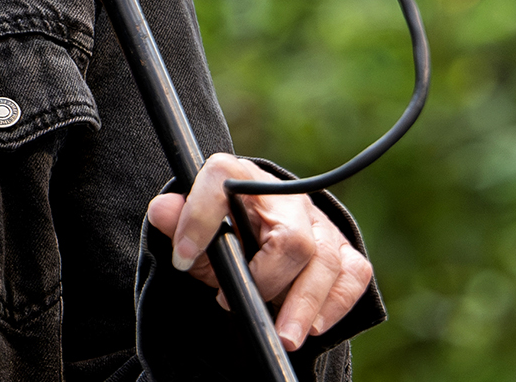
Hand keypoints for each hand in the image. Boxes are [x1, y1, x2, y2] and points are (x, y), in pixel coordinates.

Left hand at [146, 153, 373, 352]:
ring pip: (326, 262)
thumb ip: (174, 220)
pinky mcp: (343, 248)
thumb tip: (162, 211)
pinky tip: (315, 327)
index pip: (223, 178)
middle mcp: (286, 198)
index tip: (183, 255)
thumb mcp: (192, 228)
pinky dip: (335, 304)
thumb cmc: (224, 230)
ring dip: (304, 306)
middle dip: (267, 282)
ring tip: (284, 337)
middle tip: (231, 306)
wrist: (257, 229)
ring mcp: (320, 223)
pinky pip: (353, 274)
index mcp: (240, 181)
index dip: (201, 214)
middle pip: (293, 239)